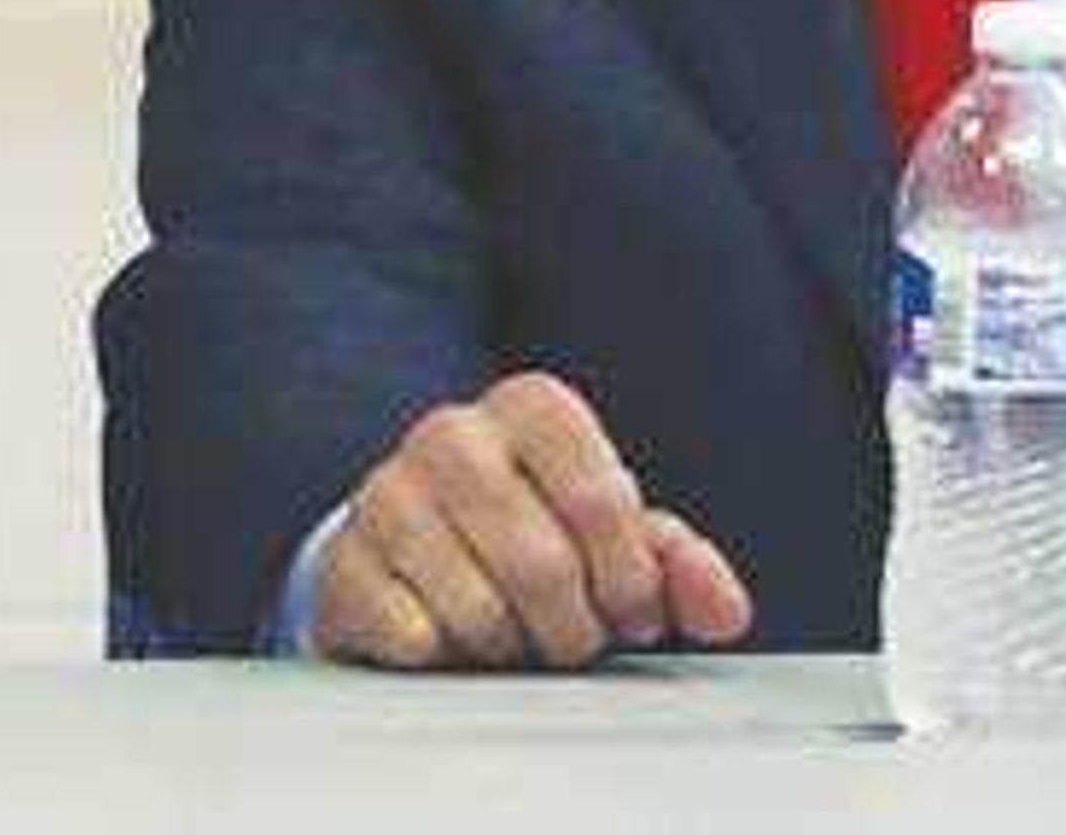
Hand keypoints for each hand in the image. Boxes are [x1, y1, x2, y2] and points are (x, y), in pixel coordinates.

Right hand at [310, 372, 752, 670]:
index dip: (627, 576)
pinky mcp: (343, 559)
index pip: (601, 498)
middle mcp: (451, 434)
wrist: (413, 554)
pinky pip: (412, 636)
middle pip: (540, 563)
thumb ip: (680, 567)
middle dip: (573, 628)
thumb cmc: (534, 537)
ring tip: (511, 633)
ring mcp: (386, 492)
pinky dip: (445, 657)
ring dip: (509, 647)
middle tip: (573, 637)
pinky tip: (448, 634)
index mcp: (530, 408)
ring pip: (476, 610)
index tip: (629, 608)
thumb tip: (722, 607)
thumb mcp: (616, 541)